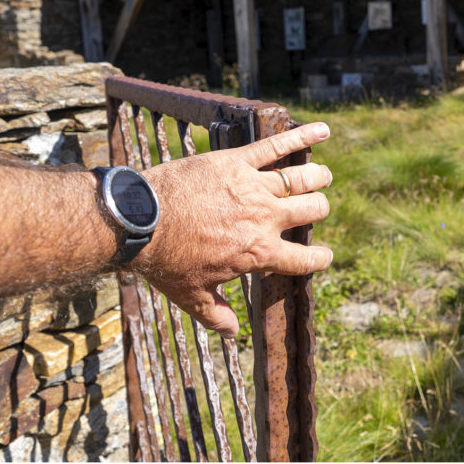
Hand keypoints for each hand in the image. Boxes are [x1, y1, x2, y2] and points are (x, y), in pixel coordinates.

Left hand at [132, 121, 333, 336]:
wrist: (140, 221)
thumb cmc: (165, 261)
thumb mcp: (191, 297)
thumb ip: (217, 315)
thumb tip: (232, 334)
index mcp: (259, 253)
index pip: (304, 259)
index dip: (319, 259)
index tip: (323, 256)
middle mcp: (265, 219)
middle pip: (312, 211)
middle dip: (318, 211)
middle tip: (313, 209)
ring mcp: (254, 187)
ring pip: (303, 179)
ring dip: (318, 178)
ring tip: (322, 177)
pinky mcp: (237, 162)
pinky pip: (276, 146)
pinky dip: (303, 136)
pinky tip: (323, 130)